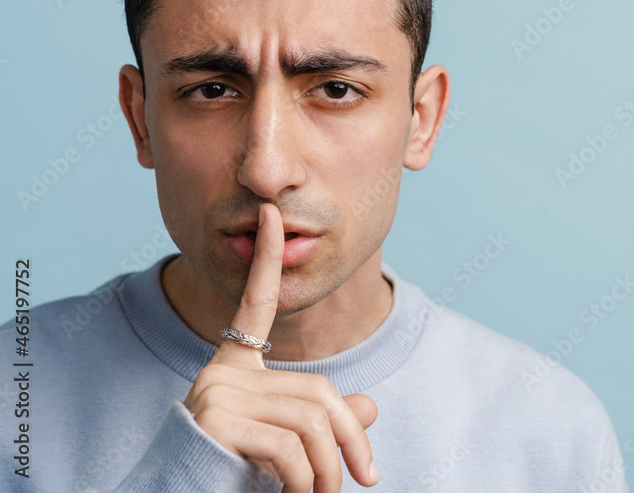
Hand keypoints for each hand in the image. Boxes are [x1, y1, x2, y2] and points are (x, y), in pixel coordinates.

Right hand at [183, 203, 379, 491]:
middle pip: (317, 392)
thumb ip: (322, 423)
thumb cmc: (230, 478)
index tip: (272, 216)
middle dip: (349, 441)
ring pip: (310, 422)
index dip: (266, 260)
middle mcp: (221, 373)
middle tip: (361, 481)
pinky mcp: (214, 420)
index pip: (255, 304)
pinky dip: (306, 481)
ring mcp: (215, 393)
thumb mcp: (283, 446)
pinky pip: (289, 447)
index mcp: (234, 368)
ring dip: (328, 471)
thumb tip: (370, 406)